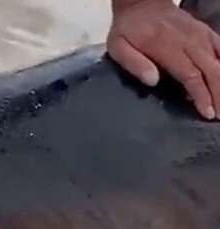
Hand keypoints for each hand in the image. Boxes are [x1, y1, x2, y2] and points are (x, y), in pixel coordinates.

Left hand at [108, 0, 219, 119]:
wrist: (141, 2)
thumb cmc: (129, 28)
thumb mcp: (119, 46)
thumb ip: (134, 63)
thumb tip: (152, 81)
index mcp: (168, 47)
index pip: (192, 75)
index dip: (202, 95)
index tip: (207, 112)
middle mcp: (189, 41)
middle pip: (212, 71)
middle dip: (218, 94)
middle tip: (219, 115)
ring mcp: (200, 35)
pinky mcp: (205, 32)